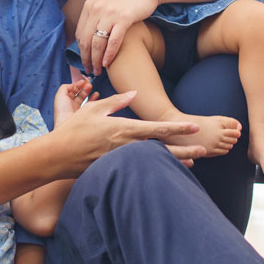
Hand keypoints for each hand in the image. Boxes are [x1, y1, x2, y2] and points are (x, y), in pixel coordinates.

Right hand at [51, 91, 201, 174]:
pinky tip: (165, 170)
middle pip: (163, 149)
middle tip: (204, 150)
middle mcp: (127, 146)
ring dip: (174, 161)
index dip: (178, 128)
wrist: (59, 155)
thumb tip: (134, 94)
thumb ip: (116, 101)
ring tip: (191, 162)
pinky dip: (156, 168)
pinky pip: (141, 168)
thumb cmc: (75, 129)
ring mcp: (123, 160)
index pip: (158, 129)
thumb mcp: (95, 109)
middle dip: (185, 150)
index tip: (194, 128)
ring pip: (155, 161)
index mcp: (125, 128)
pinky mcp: (116, 169)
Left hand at [52, 78, 96, 126]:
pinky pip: (91, 105)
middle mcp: (71, 106)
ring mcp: (79, 110)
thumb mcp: (60, 95)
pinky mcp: (86, 114)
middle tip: (88, 84)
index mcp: (64, 101)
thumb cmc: (62, 112)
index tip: (82, 82)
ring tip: (92, 88)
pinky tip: (96, 95)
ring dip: (89, 92)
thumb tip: (73, 85)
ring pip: (85, 99)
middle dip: (83, 88)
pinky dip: (94, 99)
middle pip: (79, 94)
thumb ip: (65, 87)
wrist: (67, 126)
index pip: (72, 91)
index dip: (77, 86)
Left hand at [76, 0, 160, 74]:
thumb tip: (89, 33)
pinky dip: (109, 55)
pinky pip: (113, 41)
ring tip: (98, 70)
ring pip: (97, 43)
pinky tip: (108, 63)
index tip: (84, 61)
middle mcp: (97, 8)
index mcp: (90, 5)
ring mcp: (110, 13)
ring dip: (96, 60)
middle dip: (86, 59)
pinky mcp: (124, 18)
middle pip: (85, 40)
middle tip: (89, 71)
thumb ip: (96, 14)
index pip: (79, 33)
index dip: (80, 50)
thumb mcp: (106, 1)